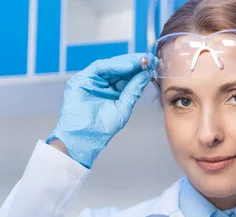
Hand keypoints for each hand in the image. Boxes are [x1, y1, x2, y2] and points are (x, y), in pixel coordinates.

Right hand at [47, 53, 155, 167]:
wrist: (85, 138)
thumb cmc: (103, 128)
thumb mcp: (123, 107)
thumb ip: (133, 90)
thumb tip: (146, 75)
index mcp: (113, 93)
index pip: (127, 77)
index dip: (140, 71)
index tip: (154, 64)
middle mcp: (102, 85)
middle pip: (120, 70)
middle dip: (135, 64)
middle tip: (150, 59)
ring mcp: (91, 81)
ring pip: (110, 66)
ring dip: (127, 63)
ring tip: (141, 62)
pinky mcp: (81, 79)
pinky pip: (99, 67)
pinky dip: (113, 65)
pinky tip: (128, 66)